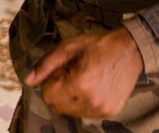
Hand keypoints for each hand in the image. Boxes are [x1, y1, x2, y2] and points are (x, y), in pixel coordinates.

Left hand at [25, 27, 143, 118]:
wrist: (131, 50)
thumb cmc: (98, 45)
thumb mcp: (68, 48)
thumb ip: (45, 65)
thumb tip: (28, 80)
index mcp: (79, 84)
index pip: (47, 96)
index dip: (49, 81)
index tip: (60, 69)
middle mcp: (91, 101)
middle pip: (56, 106)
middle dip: (57, 90)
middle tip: (70, 73)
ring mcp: (102, 109)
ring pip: (69, 111)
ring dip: (69, 98)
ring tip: (81, 78)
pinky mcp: (110, 112)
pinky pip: (85, 113)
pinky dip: (82, 102)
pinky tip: (91, 86)